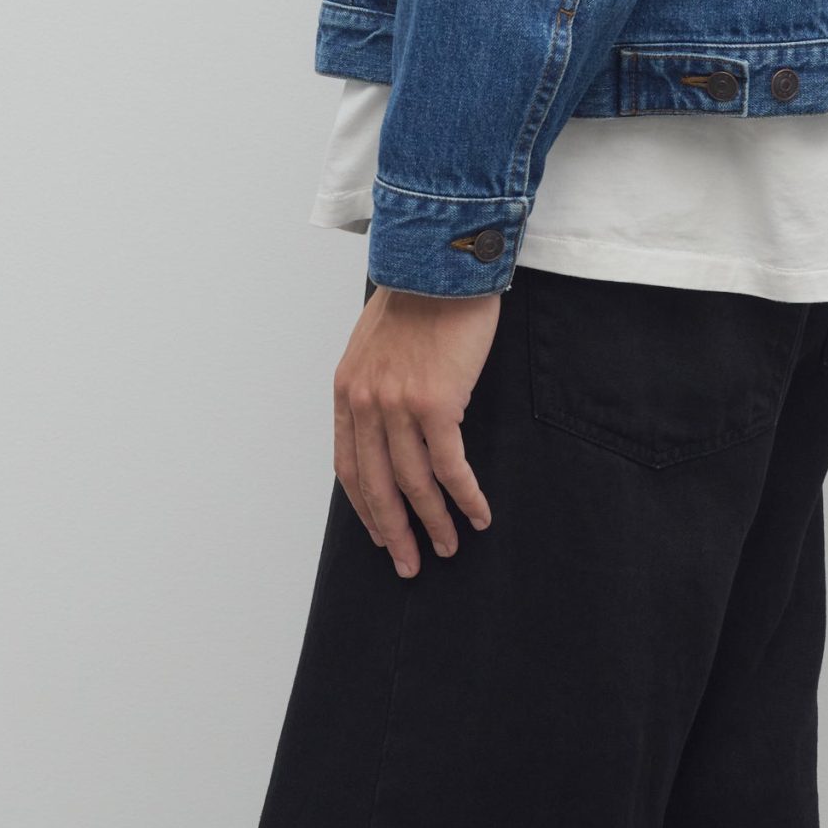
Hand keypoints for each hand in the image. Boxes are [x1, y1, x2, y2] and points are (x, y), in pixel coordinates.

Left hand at [333, 283, 499, 575]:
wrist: (441, 264)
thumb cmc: (418, 296)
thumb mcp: (375, 342)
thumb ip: (376, 382)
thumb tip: (390, 421)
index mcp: (348, 391)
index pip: (349, 466)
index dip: (365, 507)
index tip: (380, 533)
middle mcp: (367, 404)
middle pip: (377, 486)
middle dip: (394, 532)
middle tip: (409, 564)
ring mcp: (399, 406)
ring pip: (414, 484)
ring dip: (434, 522)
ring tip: (450, 546)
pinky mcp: (436, 404)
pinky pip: (450, 466)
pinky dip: (465, 497)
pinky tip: (478, 514)